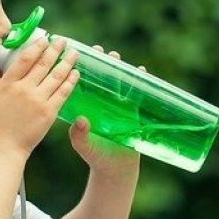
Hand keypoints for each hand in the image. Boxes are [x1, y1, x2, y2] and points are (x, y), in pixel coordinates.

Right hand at [0, 35, 79, 156]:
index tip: (45, 39)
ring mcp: (37, 101)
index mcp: (8, 84)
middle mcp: (23, 89)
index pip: (25, 59)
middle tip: (63, 41)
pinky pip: (62, 93)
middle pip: (43, 64)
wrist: (4, 148)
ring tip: (74, 54)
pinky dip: (70, 82)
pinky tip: (76, 74)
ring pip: (56, 76)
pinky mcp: (49, 113)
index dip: (37, 47)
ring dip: (67, 63)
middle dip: (55, 50)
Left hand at [68, 46, 142, 178]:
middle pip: (101, 78)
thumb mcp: (84, 146)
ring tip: (115, 56)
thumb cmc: (95, 156)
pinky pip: (137, 92)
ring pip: (118, 81)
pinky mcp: (133, 110)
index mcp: (87, 107)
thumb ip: (79, 135)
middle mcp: (101, 102)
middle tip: (99, 50)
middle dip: (100, 63)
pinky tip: (141, 70)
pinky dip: (140, 80)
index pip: (82, 83)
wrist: (115, 168)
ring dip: (118, 68)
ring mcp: (118, 105)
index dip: (80, 70)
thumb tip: (80, 121)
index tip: (78, 57)